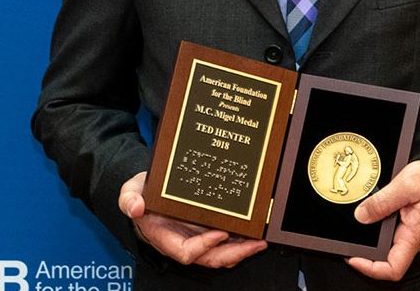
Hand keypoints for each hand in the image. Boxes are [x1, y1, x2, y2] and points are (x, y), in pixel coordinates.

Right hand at [119, 172, 267, 268]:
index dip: (203, 247)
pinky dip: (239, 238)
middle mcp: (183, 241)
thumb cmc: (140, 194)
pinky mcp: (206, 227)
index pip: (186, 251)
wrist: (147, 191)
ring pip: (221, 252)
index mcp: (164, 237)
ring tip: (260, 240)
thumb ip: (128, 199)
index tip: (219, 233)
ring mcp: (196, 236)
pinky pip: (225, 239)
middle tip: (254, 244)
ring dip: (241, 249)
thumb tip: (135, 207)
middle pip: (210, 258)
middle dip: (233, 254)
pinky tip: (254, 230)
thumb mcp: (130, 192)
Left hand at [347, 160, 419, 281]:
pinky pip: (387, 230)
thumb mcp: (405, 185)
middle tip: (347, 241)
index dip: (371, 269)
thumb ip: (383, 201)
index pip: (394, 268)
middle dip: (364, 253)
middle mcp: (410, 238)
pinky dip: (374, 225)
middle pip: (385, 259)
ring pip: (385, 244)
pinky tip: (365, 214)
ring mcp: (407, 230)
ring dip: (368, 239)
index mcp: (413, 236)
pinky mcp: (405, 220)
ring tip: (352, 228)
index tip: (353, 257)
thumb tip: (361, 216)